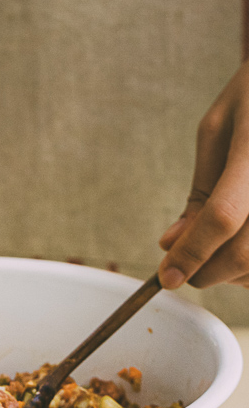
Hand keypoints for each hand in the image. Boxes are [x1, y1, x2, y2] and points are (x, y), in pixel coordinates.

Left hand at [159, 61, 248, 288]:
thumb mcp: (217, 130)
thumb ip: (199, 190)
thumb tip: (171, 244)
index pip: (222, 217)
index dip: (191, 254)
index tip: (166, 278)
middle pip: (246, 253)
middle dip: (205, 273)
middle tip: (184, 269)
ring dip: (234, 275)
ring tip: (215, 256)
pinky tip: (240, 250)